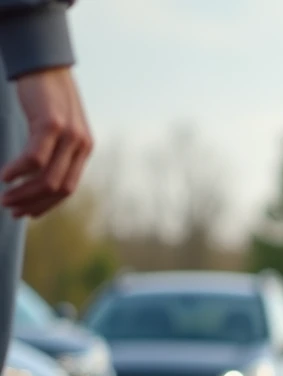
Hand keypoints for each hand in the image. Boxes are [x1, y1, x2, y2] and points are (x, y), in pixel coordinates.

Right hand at [2, 67, 92, 218]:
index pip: (68, 188)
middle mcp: (81, 145)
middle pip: (59, 189)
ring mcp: (69, 135)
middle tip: (10, 208)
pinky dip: (18, 171)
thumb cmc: (45, 97)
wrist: (45, 63)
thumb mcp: (55, 127)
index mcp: (83, 149)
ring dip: (23, 192)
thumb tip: (36, 176)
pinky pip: (35, 158)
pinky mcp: (52, 124)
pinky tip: (4, 176)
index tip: (25, 213)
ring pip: (48, 178)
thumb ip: (54, 150)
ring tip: (4, 196)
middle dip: (33, 203)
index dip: (46, 205)